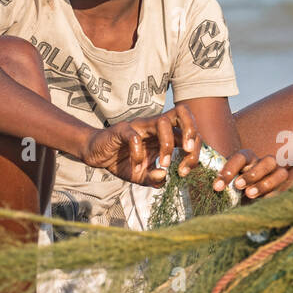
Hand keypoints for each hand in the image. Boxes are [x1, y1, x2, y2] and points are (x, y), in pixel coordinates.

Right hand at [80, 104, 201, 186]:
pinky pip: (134, 136)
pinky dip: (138, 153)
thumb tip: (165, 177)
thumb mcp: (142, 177)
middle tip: (188, 153)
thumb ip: (156, 179)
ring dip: (168, 145)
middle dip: (191, 132)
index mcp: (165, 135)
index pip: (190, 133)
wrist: (98, 155)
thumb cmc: (123, 162)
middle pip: (182, 113)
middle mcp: (155, 126)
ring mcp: (140, 126)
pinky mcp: (122, 130)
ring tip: (165, 164)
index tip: (185, 171)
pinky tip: (136, 167)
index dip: (194, 151)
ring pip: (163, 121)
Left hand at [211, 148, 288, 200]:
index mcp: (247, 158)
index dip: (229, 170)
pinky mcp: (283, 189)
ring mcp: (277, 175)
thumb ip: (218, 183)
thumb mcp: (223, 185)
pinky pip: (284, 189)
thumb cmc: (231, 191)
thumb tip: (208, 185)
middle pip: (267, 161)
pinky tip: (262, 202)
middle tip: (238, 186)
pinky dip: (273, 195)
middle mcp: (264, 164)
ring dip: (265, 184)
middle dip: (253, 174)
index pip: (241, 158)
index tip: (217, 186)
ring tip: (249, 195)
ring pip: (280, 173)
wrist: (243, 202)